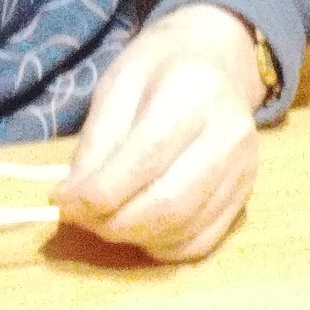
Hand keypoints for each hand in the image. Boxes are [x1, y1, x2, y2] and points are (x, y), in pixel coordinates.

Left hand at [54, 3, 264, 262]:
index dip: (102, 191)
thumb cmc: (159, 69)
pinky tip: (140, 229)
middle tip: (81, 218)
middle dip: (114, 223)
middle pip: (169, 202)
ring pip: (184, 229)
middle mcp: (228, 134)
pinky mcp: (245, 196)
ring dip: (134, 238)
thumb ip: (96, 141)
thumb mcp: (117, 85)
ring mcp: (243, 170)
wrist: (216, 63)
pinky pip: (201, 242)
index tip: (63, 203)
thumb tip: (73, 198)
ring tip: (104, 222)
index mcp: (193, 92)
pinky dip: (162, 247)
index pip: (146, 157)